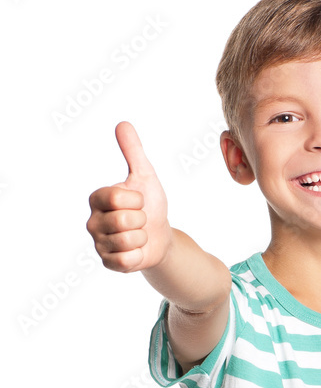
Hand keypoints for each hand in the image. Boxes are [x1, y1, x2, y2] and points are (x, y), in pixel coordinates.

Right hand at [86, 121, 170, 272]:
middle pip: (124, 221)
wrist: (160, 236)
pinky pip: (126, 260)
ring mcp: (99, 244)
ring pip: (127, 242)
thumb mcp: (145, 176)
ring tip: (139, 235)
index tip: (139, 202)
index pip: (118, 198)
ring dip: (142, 238)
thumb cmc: (150, 204)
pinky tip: (136, 251)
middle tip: (140, 221)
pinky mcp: (108, 263)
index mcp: (97, 198)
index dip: (137, 201)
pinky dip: (139, 256)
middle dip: (142, 221)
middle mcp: (93, 221)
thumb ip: (133, 151)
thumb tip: (123, 124)